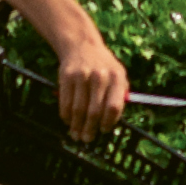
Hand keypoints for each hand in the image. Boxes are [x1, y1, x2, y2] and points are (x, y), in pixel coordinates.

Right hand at [52, 26, 129, 143]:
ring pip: (78, 108)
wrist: (82, 45)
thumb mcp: (119, 75)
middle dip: (90, 128)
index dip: (108, 122)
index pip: (114, 106)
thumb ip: (119, 95)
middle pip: (95, 111)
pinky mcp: (66, 76)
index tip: (104, 130)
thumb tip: (114, 120)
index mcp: (117, 78)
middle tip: (87, 139)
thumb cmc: (103, 65)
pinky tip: (67, 121)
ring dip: (76, 125)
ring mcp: (82, 76)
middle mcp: (100, 77)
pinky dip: (66, 114)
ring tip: (75, 135)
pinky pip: (66, 101)